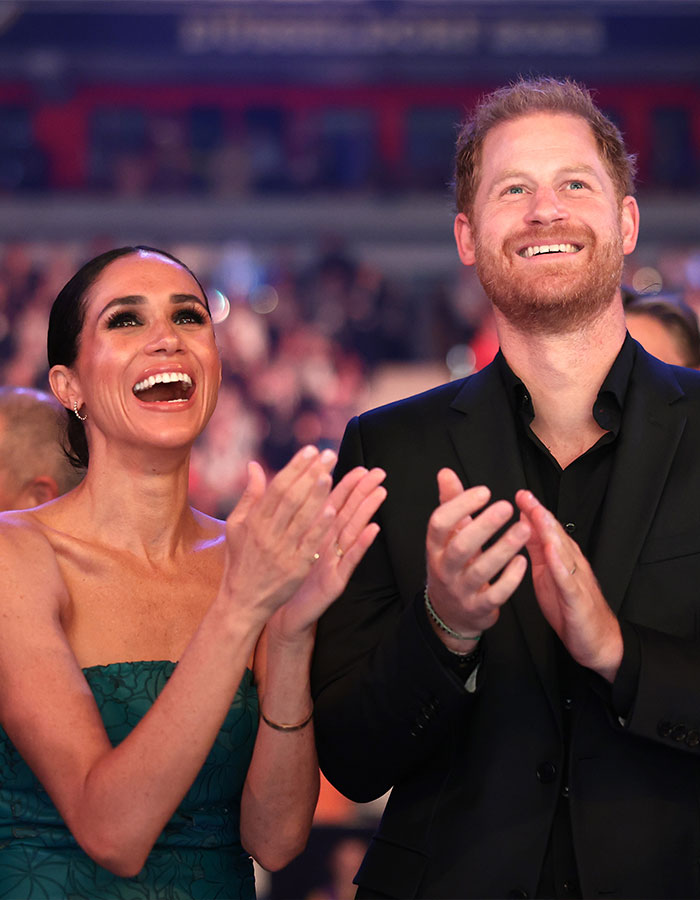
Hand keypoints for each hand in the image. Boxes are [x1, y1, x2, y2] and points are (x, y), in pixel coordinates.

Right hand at [220, 446, 340, 624]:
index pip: (277, 487)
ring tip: (330, 473)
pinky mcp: (295, 569)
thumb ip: (249, 495)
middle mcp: (267, 534)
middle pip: (291, 498)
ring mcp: (281, 551)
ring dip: (316, 495)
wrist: (243, 601)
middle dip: (310, 474)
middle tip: (328, 454)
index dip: (295, 467)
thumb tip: (253, 465)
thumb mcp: (237, 526)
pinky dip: (319, 527)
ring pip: (301, 518)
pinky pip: (309, 544)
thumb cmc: (241, 559)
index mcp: (254, 521)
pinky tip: (331, 510)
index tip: (310, 450)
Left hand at [269, 466, 386, 639]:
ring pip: (353, 531)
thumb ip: (291, 514)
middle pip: (348, 512)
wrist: (279, 609)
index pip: (333, 503)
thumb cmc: (284, 574)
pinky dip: (362, 544)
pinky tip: (373, 529)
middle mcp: (329, 544)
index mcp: (316, 532)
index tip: (360, 466)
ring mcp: (335, 561)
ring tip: (380, 492)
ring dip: (367, 512)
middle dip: (363, 491)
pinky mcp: (336, 580)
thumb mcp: (287, 540)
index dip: (346, 484)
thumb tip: (291, 487)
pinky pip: (350, 559)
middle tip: (379, 472)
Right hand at [426, 469, 529, 647]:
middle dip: (484, 526)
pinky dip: (510, 578)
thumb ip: (449, 504)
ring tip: (524, 529)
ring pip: (481, 570)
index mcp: (435, 547)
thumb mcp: (447, 537)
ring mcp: (461, 590)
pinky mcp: (479, 608)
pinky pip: (496, 594)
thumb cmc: (453, 565)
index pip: (439, 523)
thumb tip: (446, 472)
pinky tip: (523, 560)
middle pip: (461, 546)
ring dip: (504, 548)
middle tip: (507, 506)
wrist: (450, 613)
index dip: (460, 506)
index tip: (484, 491)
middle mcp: (444, 569)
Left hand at [515, 490, 622, 681]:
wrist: (598, 641)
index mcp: (562, 559)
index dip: (535, 511)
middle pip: (556, 534)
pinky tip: (551, 552)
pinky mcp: (578, 599)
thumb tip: (524, 527)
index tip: (520, 494)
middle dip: (540, 514)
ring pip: (564, 551)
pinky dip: (560, 565)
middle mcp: (572, 564)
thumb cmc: (570, 609)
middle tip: (525, 496)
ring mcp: (577, 579)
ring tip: (537, 514)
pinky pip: (568, 580)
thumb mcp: (547, 575)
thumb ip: (538, 551)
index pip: (548, 530)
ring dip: (550, 532)